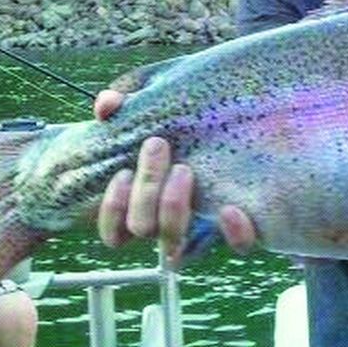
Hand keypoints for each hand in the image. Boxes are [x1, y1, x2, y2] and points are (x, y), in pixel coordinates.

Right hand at [93, 89, 256, 263]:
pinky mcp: (240, 222)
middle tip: (158, 145)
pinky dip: (233, 234)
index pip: (115, 234)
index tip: (123, 172)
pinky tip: (230, 209)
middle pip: (143, 228)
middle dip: (146, 188)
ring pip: (176, 243)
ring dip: (171, 207)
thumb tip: (106, 106)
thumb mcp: (151, 104)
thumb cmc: (180, 120)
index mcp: (143, 205)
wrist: (241, 122)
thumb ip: (122, 101)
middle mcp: (169, 222)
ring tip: (183, 169)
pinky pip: (239, 245)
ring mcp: (204, 225)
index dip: (113, 210)